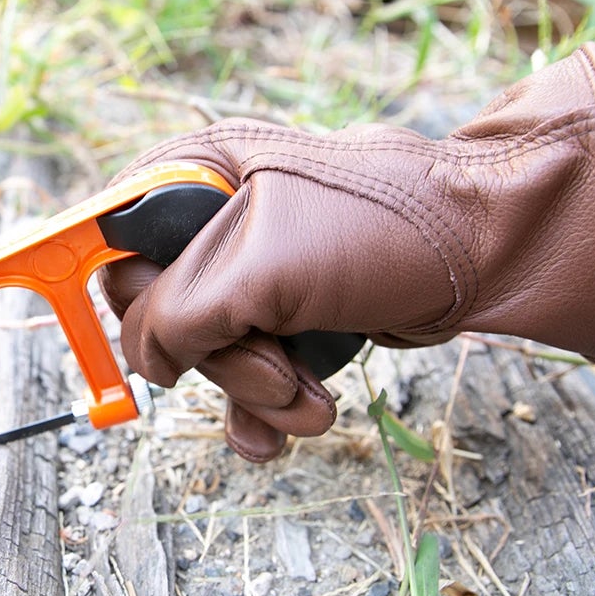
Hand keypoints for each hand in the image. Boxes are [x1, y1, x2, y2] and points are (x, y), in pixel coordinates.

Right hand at [100, 45, 594, 460]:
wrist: (489, 251)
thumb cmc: (382, 230)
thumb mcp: (261, 269)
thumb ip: (181, 315)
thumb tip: (145, 360)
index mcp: (197, 172)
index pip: (111, 237)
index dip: (108, 290)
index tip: (105, 338)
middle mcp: (215, 214)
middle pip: (158, 311)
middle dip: (214, 357)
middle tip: (270, 360)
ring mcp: (254, 267)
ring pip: (206, 353)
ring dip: (253, 390)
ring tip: (308, 392)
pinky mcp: (290, 310)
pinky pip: (245, 375)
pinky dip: (265, 408)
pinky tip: (292, 423)